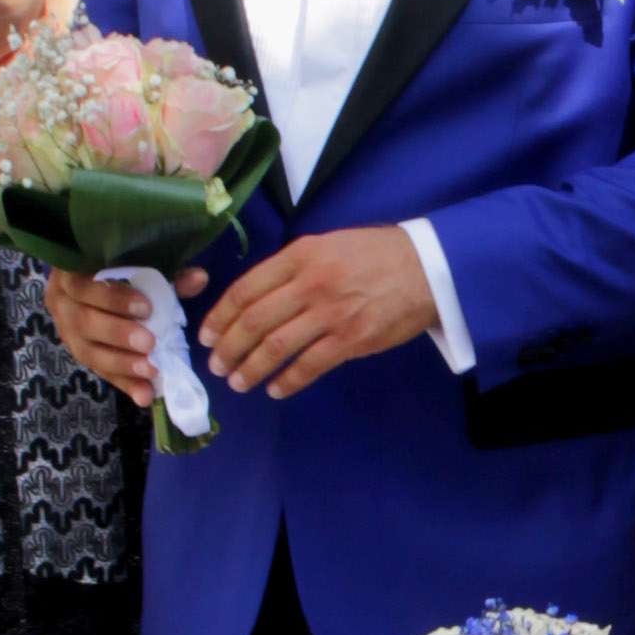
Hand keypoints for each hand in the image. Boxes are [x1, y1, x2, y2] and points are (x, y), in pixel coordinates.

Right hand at [47, 266, 164, 406]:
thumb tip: (199, 278)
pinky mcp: (81, 357)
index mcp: (71, 276)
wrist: (89, 288)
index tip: (146, 308)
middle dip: (118, 334)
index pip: (84, 286)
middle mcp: (62, 305)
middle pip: (84, 322)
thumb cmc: (115, 273)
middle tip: (148, 343)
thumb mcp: (137, 269)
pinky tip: (145, 396)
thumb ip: (166, 275)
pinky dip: (125, 384)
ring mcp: (67, 334)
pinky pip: (101, 373)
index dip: (113, 299)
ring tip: (150, 370)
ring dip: (121, 364)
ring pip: (89, 353)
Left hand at [201, 227, 437, 399]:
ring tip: (239, 382)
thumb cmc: (376, 255)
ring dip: (251, 368)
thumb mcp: (328, 244)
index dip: (219, 316)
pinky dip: (288, 381)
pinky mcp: (352, 340)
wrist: (428, 268)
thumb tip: (258, 296)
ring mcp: (331, 314)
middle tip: (217, 365)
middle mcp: (310, 283)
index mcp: (300, 256)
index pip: (246, 289)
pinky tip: (276, 389)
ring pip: (276, 347)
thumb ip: (293, 267)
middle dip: (228, 347)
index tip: (207, 335)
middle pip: (254, 321)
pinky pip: (309, 366)